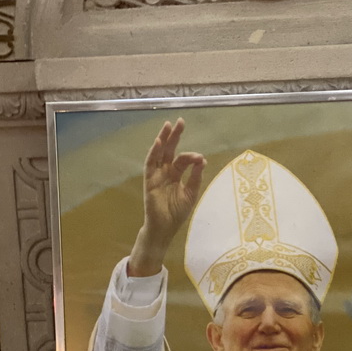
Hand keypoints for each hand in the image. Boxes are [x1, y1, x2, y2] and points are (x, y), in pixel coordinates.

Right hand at [129, 118, 205, 275]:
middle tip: (180, 122)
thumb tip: (203, 160)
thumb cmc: (176, 213)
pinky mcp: (149, 181)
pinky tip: (159, 142)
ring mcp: (156, 175)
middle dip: (175, 136)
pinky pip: (150, 164)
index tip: (200, 158)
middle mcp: (165, 172)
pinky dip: (154, 153)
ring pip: (159, 153)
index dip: (191, 156)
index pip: (182, 159)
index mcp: (176, 175)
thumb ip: (196, 178)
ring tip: (168, 126)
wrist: (165, 228)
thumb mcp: (191, 194)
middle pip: (170, 150)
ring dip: (163, 139)